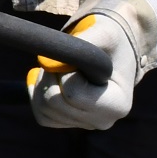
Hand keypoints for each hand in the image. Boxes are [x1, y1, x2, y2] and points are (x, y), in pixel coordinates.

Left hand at [28, 14, 137, 131]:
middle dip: (50, 76)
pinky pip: (42, 115)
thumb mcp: (105, 33)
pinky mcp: (70, 123)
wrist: (112, 53)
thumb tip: (45, 61)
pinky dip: (38, 95)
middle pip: (54, 103)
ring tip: (60, 68)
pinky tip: (49, 79)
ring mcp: (86, 124)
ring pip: (44, 109)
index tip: (76, 60)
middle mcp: (104, 120)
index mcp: (118, 104)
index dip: (65, 72)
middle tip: (63, 61)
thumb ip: (82, 41)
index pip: (73, 95)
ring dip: (43, 84)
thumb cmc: (110, 43)